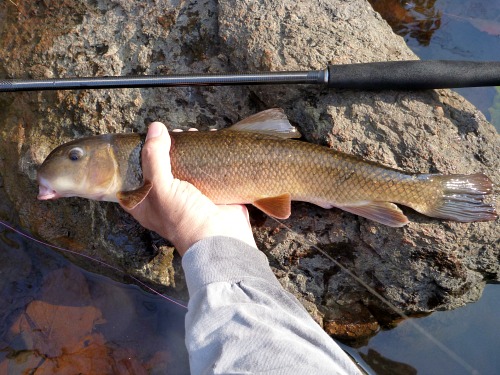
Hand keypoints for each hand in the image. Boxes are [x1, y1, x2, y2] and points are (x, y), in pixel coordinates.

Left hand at [121, 122, 256, 255]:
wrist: (219, 237)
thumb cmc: (183, 218)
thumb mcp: (160, 187)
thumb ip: (154, 157)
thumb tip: (156, 127)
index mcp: (144, 201)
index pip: (135, 172)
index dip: (140, 153)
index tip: (148, 135)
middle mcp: (164, 197)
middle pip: (163, 165)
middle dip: (169, 146)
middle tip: (177, 134)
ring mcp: (188, 193)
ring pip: (186, 164)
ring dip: (191, 148)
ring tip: (195, 135)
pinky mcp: (209, 190)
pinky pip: (207, 168)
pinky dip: (209, 155)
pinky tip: (211, 141)